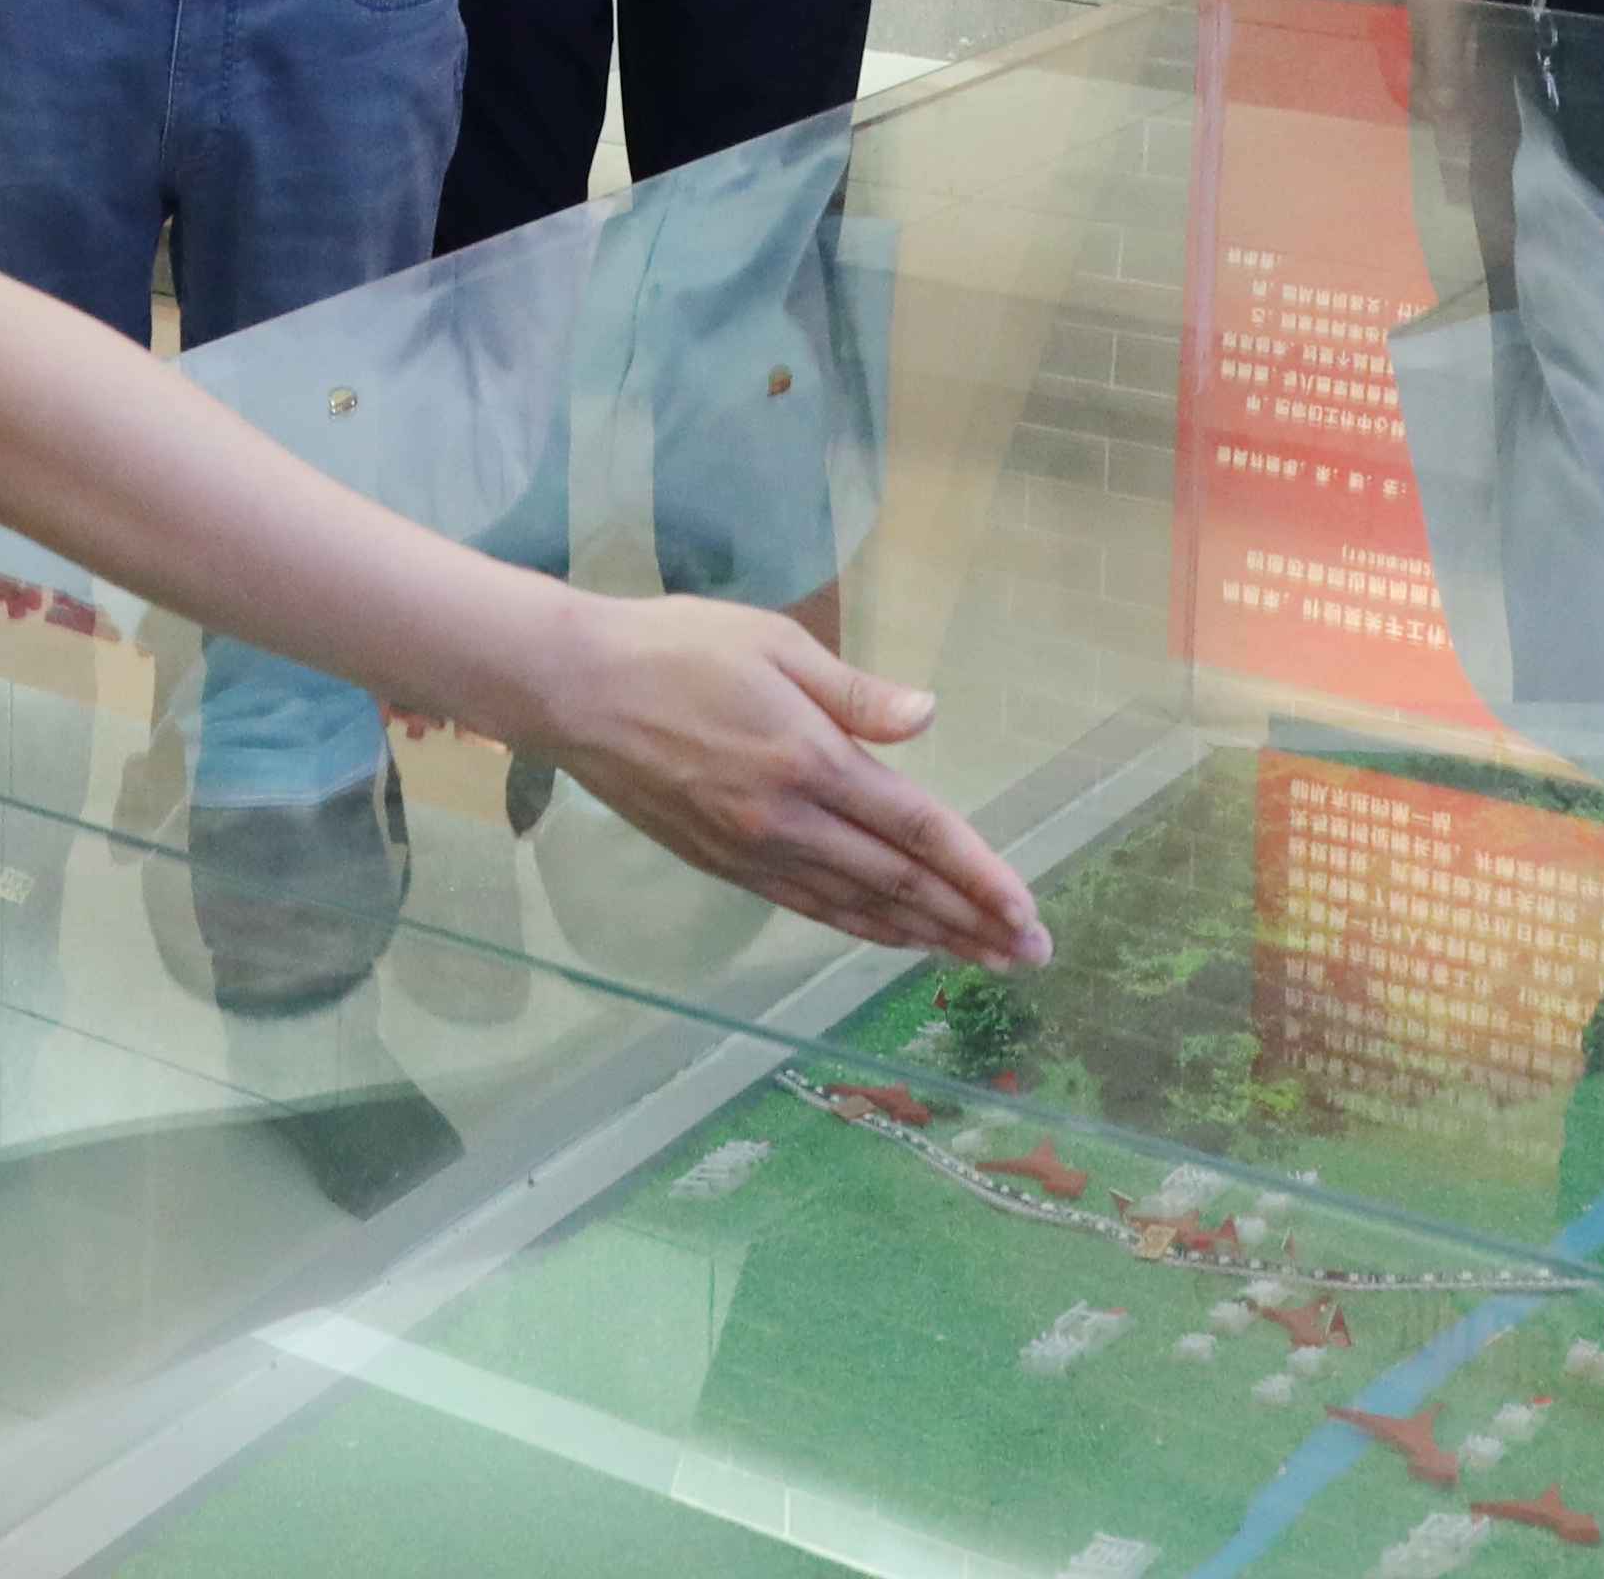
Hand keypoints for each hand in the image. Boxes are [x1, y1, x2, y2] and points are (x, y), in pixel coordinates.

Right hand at [524, 596, 1048, 968]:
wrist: (574, 691)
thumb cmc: (675, 648)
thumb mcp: (775, 644)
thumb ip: (855, 693)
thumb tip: (928, 716)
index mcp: (810, 759)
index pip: (916, 828)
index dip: (978, 873)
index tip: (1026, 910)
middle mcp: (788, 820)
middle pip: (899, 883)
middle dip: (971, 922)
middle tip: (1030, 955)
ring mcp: (753, 851)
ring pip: (857, 908)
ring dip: (926, 937)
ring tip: (980, 960)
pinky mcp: (723, 864)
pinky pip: (809, 908)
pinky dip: (861, 929)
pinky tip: (894, 938)